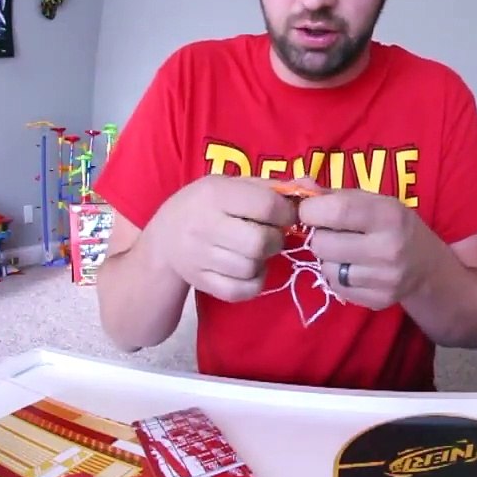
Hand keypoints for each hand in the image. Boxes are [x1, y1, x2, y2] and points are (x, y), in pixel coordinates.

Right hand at [143, 175, 295, 301]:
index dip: (286, 213)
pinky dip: (254, 282)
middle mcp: (203, 225)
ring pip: (252, 268)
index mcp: (214, 194)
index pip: (266, 206)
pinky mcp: (201, 282)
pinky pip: (242, 290)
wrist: (163, 239)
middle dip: (275, 240)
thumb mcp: (234, 186)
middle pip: (260, 242)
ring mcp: (199, 257)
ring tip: (254, 250)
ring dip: (263, 261)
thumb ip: (274, 188)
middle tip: (269, 236)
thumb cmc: (208, 206)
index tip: (284, 216)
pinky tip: (248, 269)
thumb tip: (313, 188)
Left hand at [293, 176, 435, 309]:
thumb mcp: (374, 201)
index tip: (310, 211)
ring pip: (325, 268)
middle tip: (333, 233)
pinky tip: (353, 268)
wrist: (428, 265)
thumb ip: (335, 195)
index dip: (311, 210)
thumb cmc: (395, 224)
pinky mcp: (377, 301)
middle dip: (320, 236)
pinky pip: (335, 287)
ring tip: (346, 251)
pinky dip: (337, 277)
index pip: (336, 211)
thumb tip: (297, 185)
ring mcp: (384, 279)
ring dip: (329, 258)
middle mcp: (388, 248)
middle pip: (322, 244)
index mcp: (389, 215)